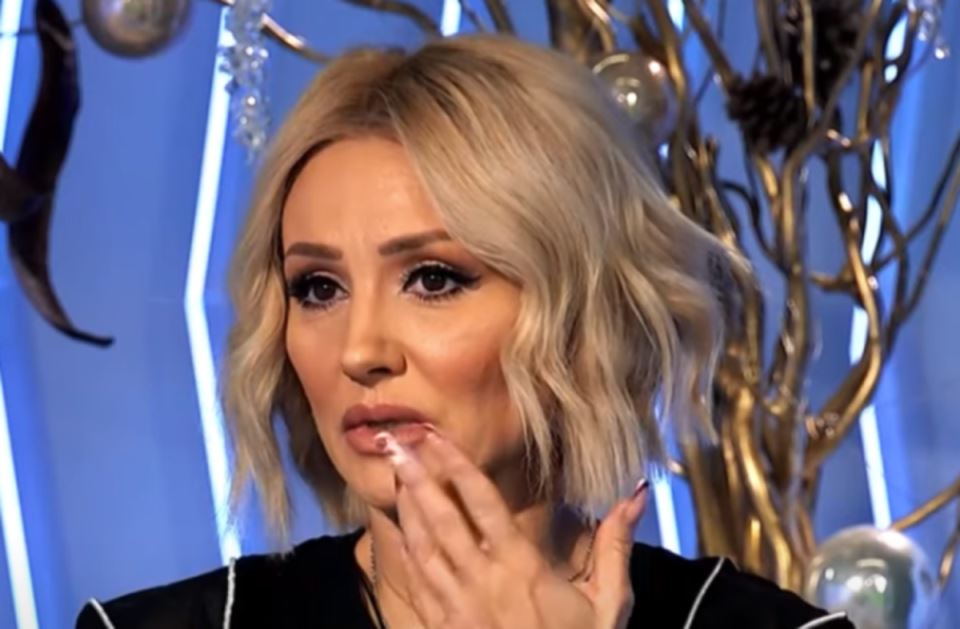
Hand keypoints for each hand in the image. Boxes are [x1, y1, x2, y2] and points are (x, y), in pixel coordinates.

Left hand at [377, 430, 648, 628]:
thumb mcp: (609, 601)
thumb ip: (615, 544)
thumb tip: (637, 494)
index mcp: (523, 568)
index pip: (483, 504)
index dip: (457, 467)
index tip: (437, 437)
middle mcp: (484, 582)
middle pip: (442, 520)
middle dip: (418, 478)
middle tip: (395, 443)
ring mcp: (458, 607)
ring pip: (423, 548)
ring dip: (407, 508)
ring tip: (395, 474)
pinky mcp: (444, 628)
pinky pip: (418, 583)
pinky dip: (406, 551)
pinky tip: (399, 529)